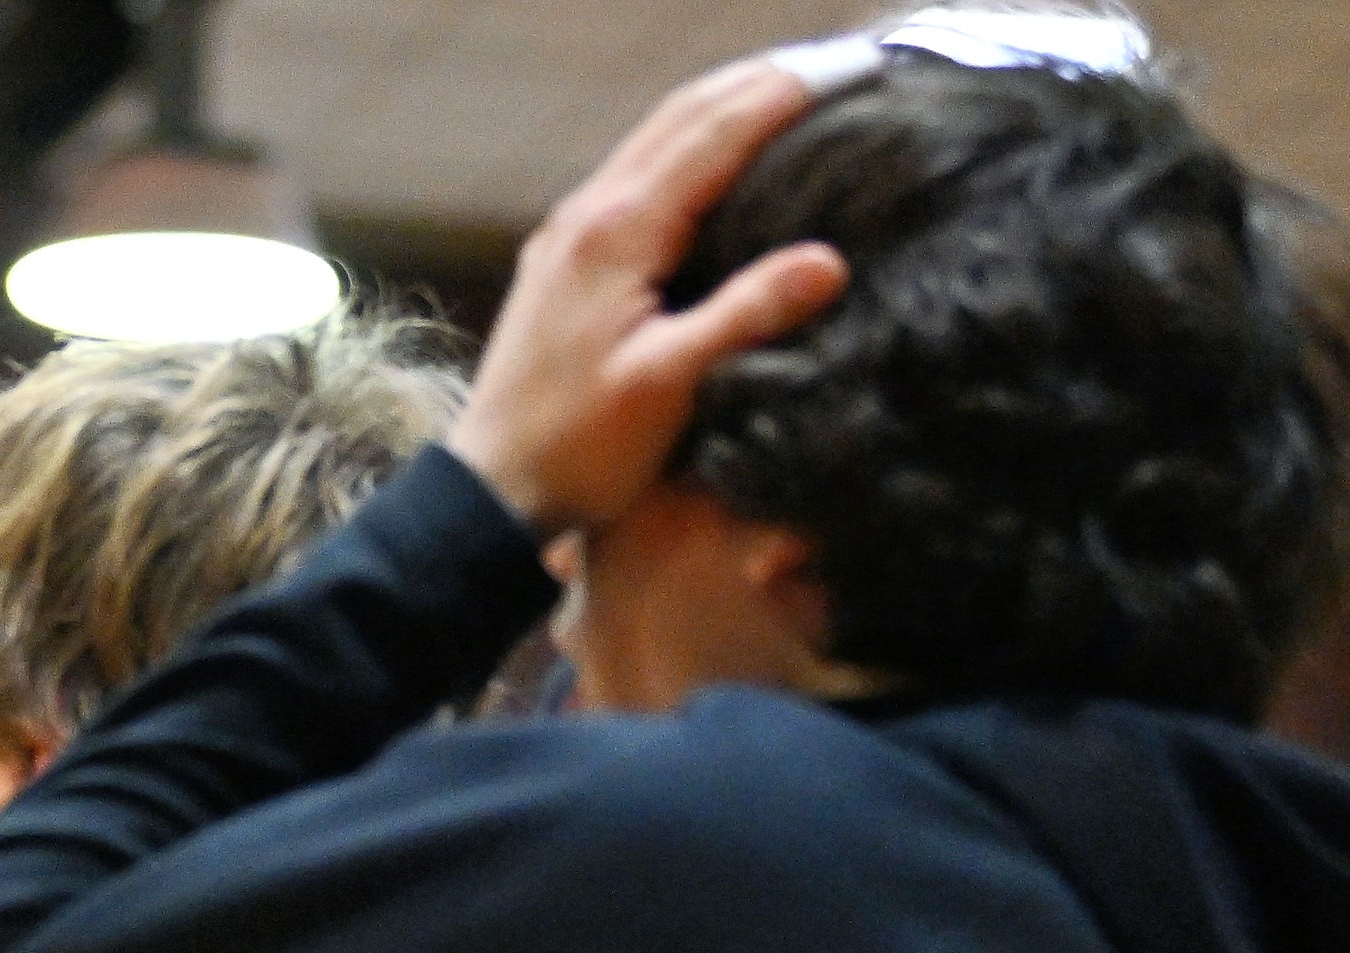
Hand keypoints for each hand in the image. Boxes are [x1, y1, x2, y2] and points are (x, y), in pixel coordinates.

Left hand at [443, 55, 853, 537]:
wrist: (492, 490)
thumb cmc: (577, 449)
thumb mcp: (669, 385)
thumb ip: (744, 316)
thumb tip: (828, 260)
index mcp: (615, 232)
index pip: (714, 133)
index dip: (787, 93)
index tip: (857, 70)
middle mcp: (586, 216)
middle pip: (683, 116)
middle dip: (760, 82)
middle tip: (839, 65)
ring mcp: (568, 235)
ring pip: (655, 138)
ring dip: (723, 106)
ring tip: (791, 89)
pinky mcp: (562, 262)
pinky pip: (635, 174)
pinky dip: (688, 146)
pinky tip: (717, 158)